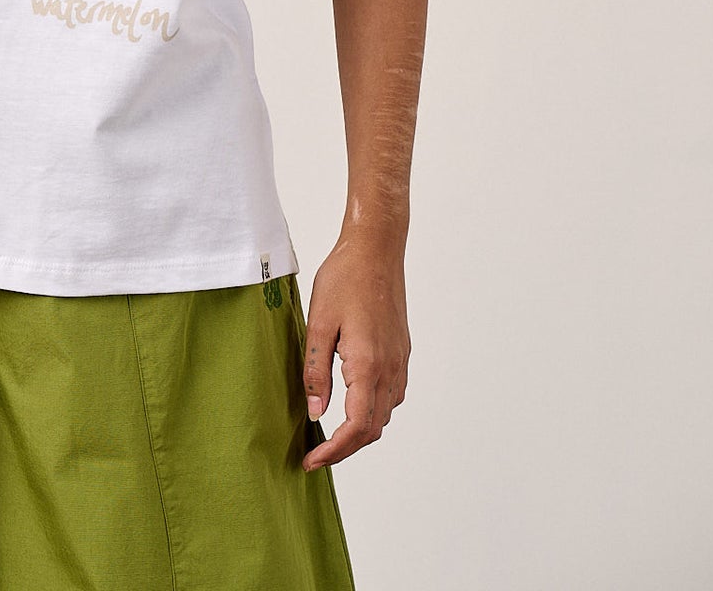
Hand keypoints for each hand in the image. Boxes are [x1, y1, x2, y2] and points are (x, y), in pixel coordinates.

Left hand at [300, 232, 410, 469]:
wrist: (376, 250)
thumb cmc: (345, 279)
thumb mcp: (318, 322)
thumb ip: (316, 371)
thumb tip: (315, 413)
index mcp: (368, 365)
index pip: (356, 427)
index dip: (334, 451)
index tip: (312, 461)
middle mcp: (390, 369)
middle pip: (372, 428)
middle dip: (344, 448)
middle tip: (315, 453)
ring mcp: (400, 362)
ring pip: (384, 414)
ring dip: (359, 431)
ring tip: (329, 433)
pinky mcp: (401, 352)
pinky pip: (391, 395)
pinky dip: (372, 411)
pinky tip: (351, 403)